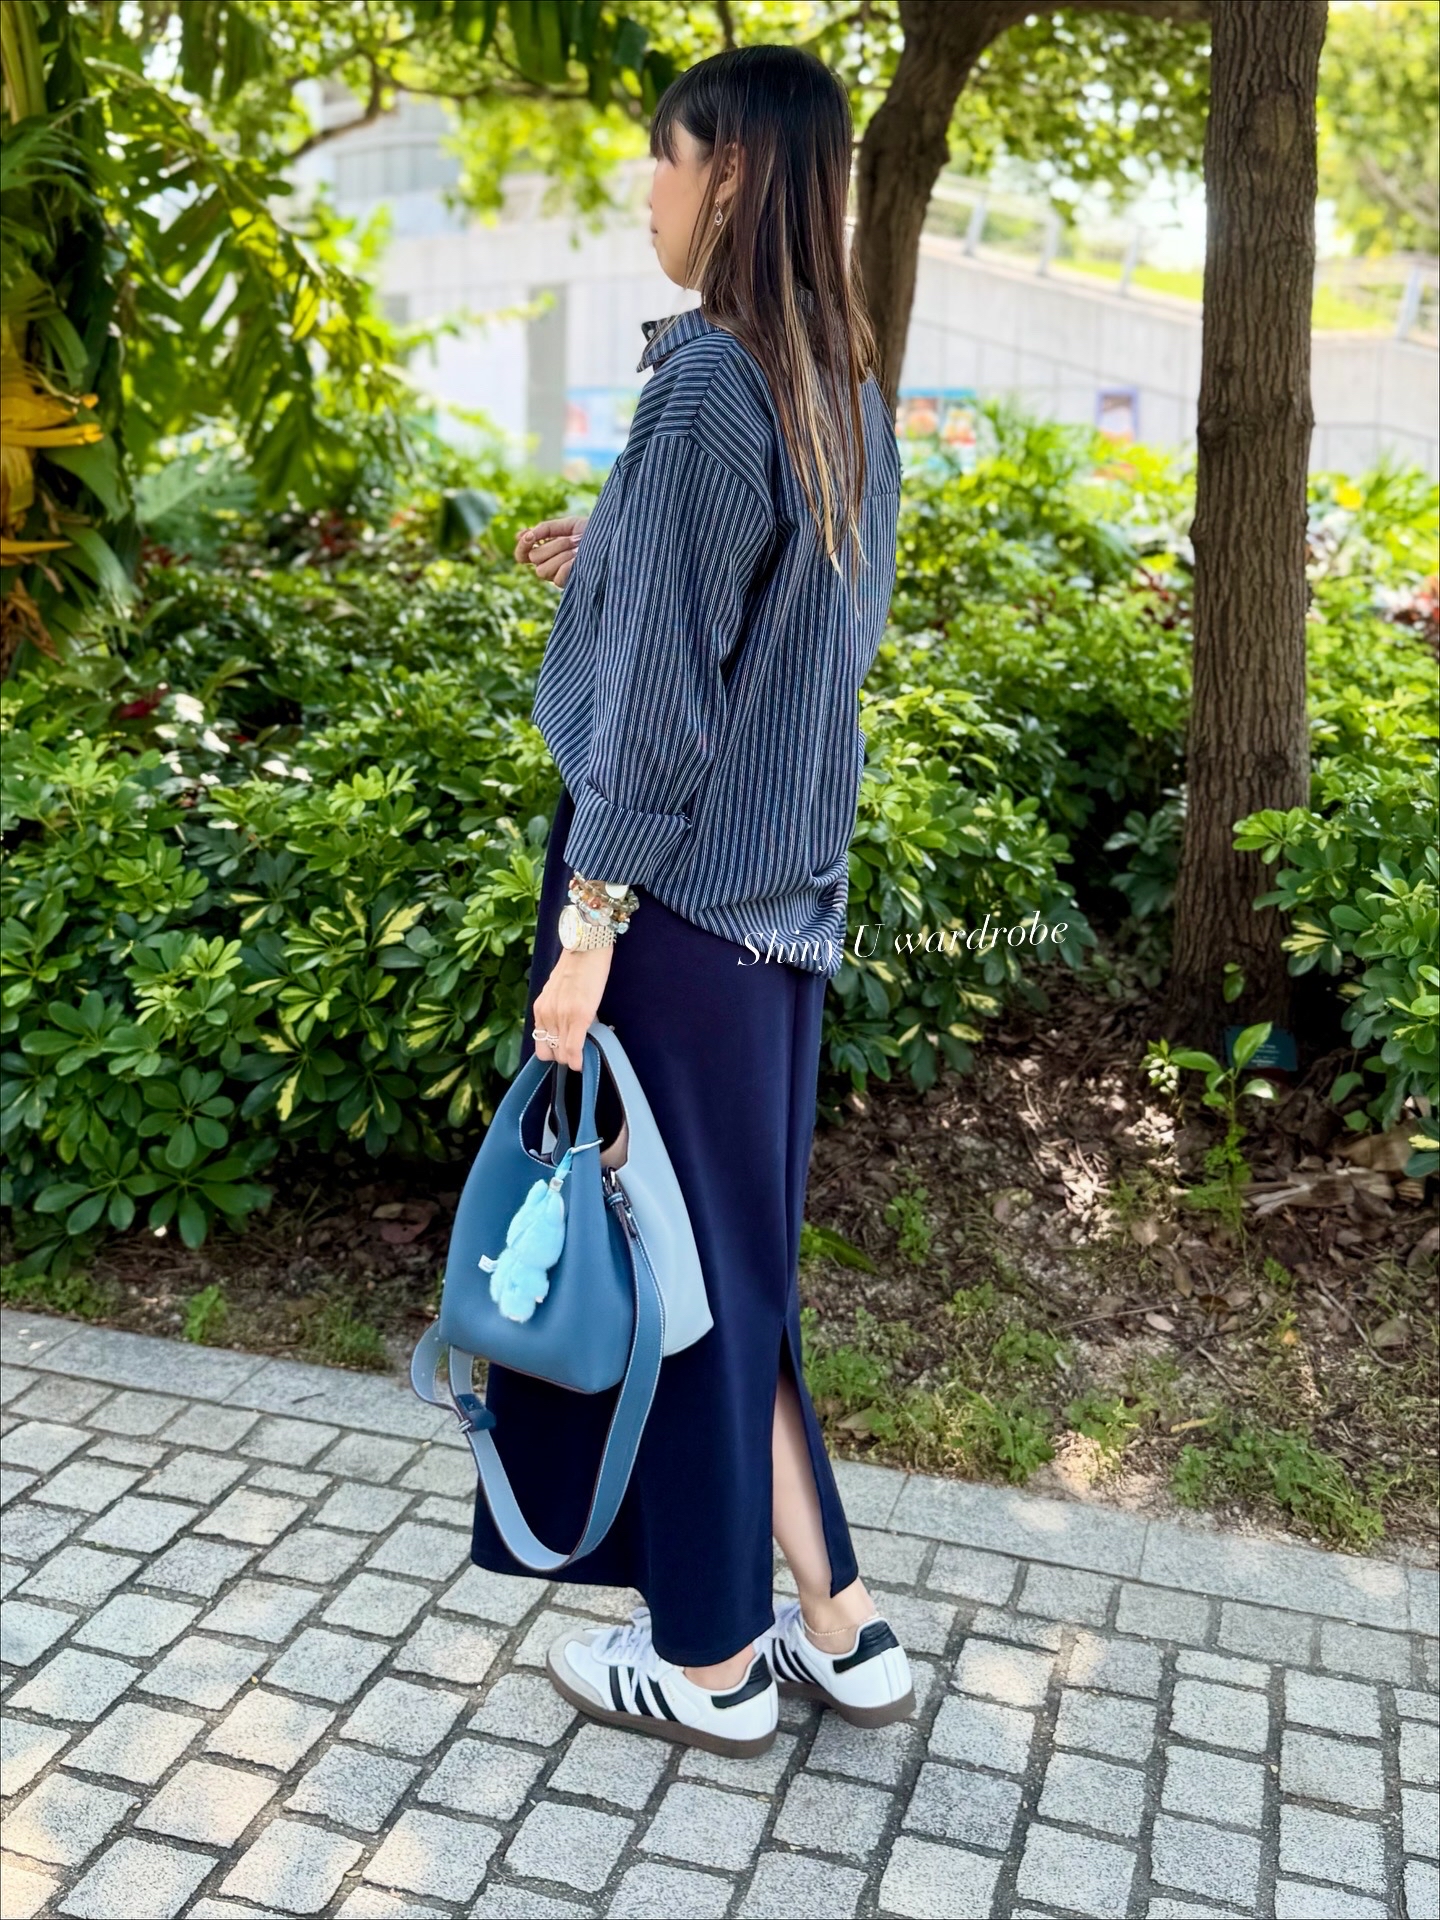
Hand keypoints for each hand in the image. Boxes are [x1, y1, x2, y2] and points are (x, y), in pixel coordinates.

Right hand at [516, 515, 588, 588]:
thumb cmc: (594, 533)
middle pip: (534, 559)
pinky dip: (567, 565)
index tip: (529, 536)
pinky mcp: (571, 586)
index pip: (522, 556)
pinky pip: (557, 578)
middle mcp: (551, 567)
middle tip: (573, 539)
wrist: (614, 541)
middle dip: (552, 545)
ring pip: (543, 570)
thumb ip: (545, 528)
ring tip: (579, 548)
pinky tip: (580, 559)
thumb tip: (523, 534)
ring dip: (561, 554)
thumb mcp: (568, 525)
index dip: (522, 547)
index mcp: (548, 553)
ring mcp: (560, 578)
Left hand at [531, 943, 612, 1071]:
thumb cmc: (576, 966)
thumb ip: (557, 1009)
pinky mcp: (578, 1016)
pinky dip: (579, 1060)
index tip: (566, 1053)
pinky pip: (574, 1048)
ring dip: (572, 1059)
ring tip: (583, 1053)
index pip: (541, 1045)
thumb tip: (567, 1027)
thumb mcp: (557, 991)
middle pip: (550, 1053)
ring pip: (562, 1054)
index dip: (554, 1053)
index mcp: (540, 1009)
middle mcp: (546, 1015)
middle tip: (576, 1052)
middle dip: (563, 1058)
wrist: (585, 948)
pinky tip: (583, 1063)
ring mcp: (561, 1016)